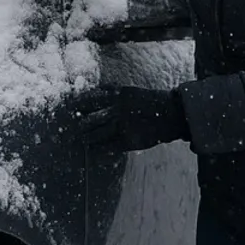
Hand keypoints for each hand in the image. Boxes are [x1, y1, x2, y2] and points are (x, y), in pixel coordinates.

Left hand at [71, 86, 191, 152]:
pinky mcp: (129, 141)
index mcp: (117, 95)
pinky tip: (93, 154)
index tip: (72, 108)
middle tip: (76, 128)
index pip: (90, 100)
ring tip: (83, 141)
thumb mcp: (130, 90)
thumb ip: (112, 91)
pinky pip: (108, 149)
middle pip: (90, 120)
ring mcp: (122, 127)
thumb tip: (94, 92)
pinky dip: (99, 152)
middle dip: (81, 126)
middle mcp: (117, 110)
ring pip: (96, 136)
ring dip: (87, 139)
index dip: (79, 105)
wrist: (172, 113)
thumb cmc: (151, 101)